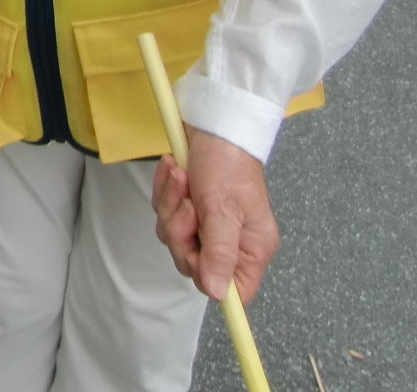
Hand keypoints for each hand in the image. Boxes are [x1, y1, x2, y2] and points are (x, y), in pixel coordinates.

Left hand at [152, 126, 279, 303]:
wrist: (214, 121)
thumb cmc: (228, 163)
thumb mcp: (224, 210)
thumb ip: (220, 254)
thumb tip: (217, 295)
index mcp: (251, 248)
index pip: (235, 291)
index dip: (209, 278)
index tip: (196, 253)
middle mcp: (232, 240)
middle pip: (193, 262)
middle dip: (181, 231)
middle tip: (189, 205)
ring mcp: (209, 223)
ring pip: (174, 236)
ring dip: (171, 205)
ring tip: (182, 178)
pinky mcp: (189, 205)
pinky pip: (165, 213)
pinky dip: (165, 191)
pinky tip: (173, 171)